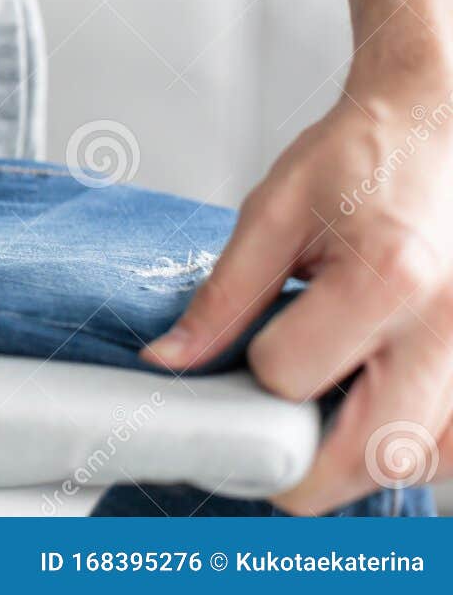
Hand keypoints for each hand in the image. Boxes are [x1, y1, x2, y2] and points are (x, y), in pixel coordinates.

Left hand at [144, 75, 452, 512]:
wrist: (435, 125)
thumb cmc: (360, 160)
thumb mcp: (271, 213)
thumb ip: (222, 296)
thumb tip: (170, 361)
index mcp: (387, 277)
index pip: (291, 376)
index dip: (254, 373)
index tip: (244, 354)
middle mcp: (449, 325)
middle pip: (373, 452)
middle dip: (304, 470)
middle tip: (262, 454)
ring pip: (423, 463)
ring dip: (360, 465)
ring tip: (318, 427)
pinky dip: (412, 449)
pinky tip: (372, 416)